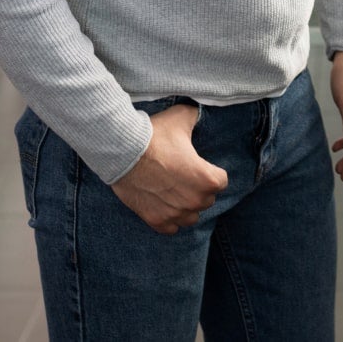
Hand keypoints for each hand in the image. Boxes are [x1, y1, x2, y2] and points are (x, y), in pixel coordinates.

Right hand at [110, 103, 229, 233]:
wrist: (121, 150)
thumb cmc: (154, 135)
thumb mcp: (181, 118)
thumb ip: (196, 117)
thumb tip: (200, 113)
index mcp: (207, 179)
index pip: (221, 181)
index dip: (210, 172)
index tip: (198, 165)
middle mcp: (195, 200)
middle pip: (207, 199)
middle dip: (199, 189)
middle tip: (183, 175)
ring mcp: (175, 213)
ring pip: (191, 217)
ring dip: (186, 206)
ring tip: (175, 192)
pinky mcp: (156, 220)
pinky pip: (171, 228)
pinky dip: (169, 219)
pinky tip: (163, 206)